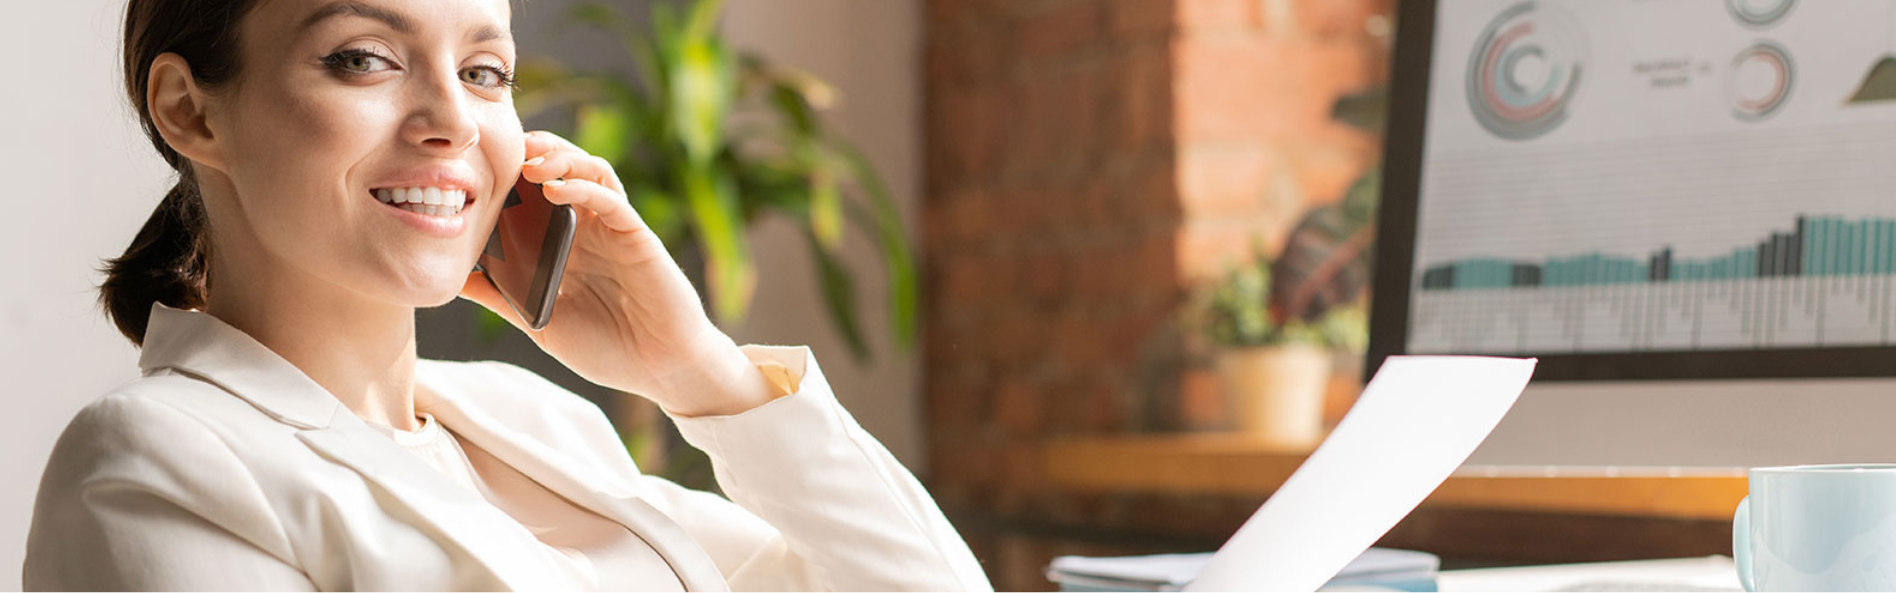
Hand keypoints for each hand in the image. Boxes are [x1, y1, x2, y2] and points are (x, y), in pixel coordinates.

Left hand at [458, 131, 776, 416]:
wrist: (660, 371)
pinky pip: (612, 200)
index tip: (475, 166)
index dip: (511, 173)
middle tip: (502, 148)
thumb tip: (452, 280)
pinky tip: (556, 189)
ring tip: (531, 162)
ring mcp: (614, 230)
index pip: (535, 194)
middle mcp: (589, 229)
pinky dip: (584, 188)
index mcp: (565, 245)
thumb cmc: (608, 348)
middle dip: (535, 151)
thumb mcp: (540, 322)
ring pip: (591, 171)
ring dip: (561, 158)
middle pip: (563, 169)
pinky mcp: (637, 237)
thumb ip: (502, 297)